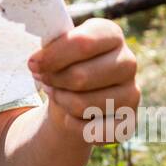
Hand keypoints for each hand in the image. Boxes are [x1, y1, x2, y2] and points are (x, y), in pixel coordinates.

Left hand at [26, 18, 138, 143]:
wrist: (74, 95)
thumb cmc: (64, 64)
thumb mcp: (56, 48)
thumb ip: (50, 48)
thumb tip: (38, 61)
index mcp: (110, 34)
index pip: (83, 43)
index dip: (53, 56)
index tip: (33, 64)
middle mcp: (128, 62)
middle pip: (81, 77)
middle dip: (54, 81)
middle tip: (44, 80)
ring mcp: (132, 93)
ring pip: (84, 105)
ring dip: (61, 101)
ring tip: (57, 94)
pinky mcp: (129, 121)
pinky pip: (94, 130)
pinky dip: (73, 125)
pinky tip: (70, 116)